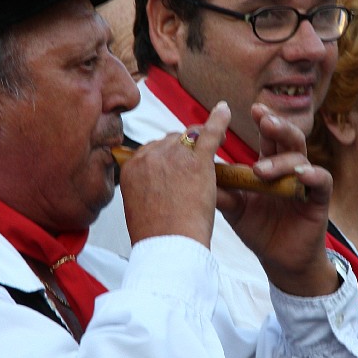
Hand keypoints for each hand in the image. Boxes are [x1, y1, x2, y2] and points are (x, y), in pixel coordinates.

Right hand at [120, 101, 231, 247]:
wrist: (168, 247)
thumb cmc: (156, 236)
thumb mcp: (138, 208)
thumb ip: (143, 189)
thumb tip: (153, 186)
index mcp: (132, 168)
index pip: (152, 149)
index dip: (169, 157)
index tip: (177, 165)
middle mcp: (149, 156)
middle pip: (172, 140)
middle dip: (184, 150)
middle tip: (196, 164)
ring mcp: (173, 156)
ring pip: (190, 136)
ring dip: (201, 141)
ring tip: (216, 143)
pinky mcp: (197, 161)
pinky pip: (208, 132)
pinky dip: (219, 119)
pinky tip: (225, 110)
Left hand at [218, 103, 338, 296]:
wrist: (280, 261)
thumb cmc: (259, 230)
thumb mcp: (235, 209)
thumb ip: (220, 190)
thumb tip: (191, 174)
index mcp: (271, 165)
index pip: (269, 137)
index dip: (264, 121)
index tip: (253, 109)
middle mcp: (290, 170)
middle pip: (288, 138)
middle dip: (277, 126)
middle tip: (263, 120)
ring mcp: (306, 183)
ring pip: (300, 158)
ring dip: (281, 160)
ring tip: (260, 171)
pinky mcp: (320, 200)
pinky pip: (322, 180)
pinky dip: (312, 175)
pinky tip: (301, 174)